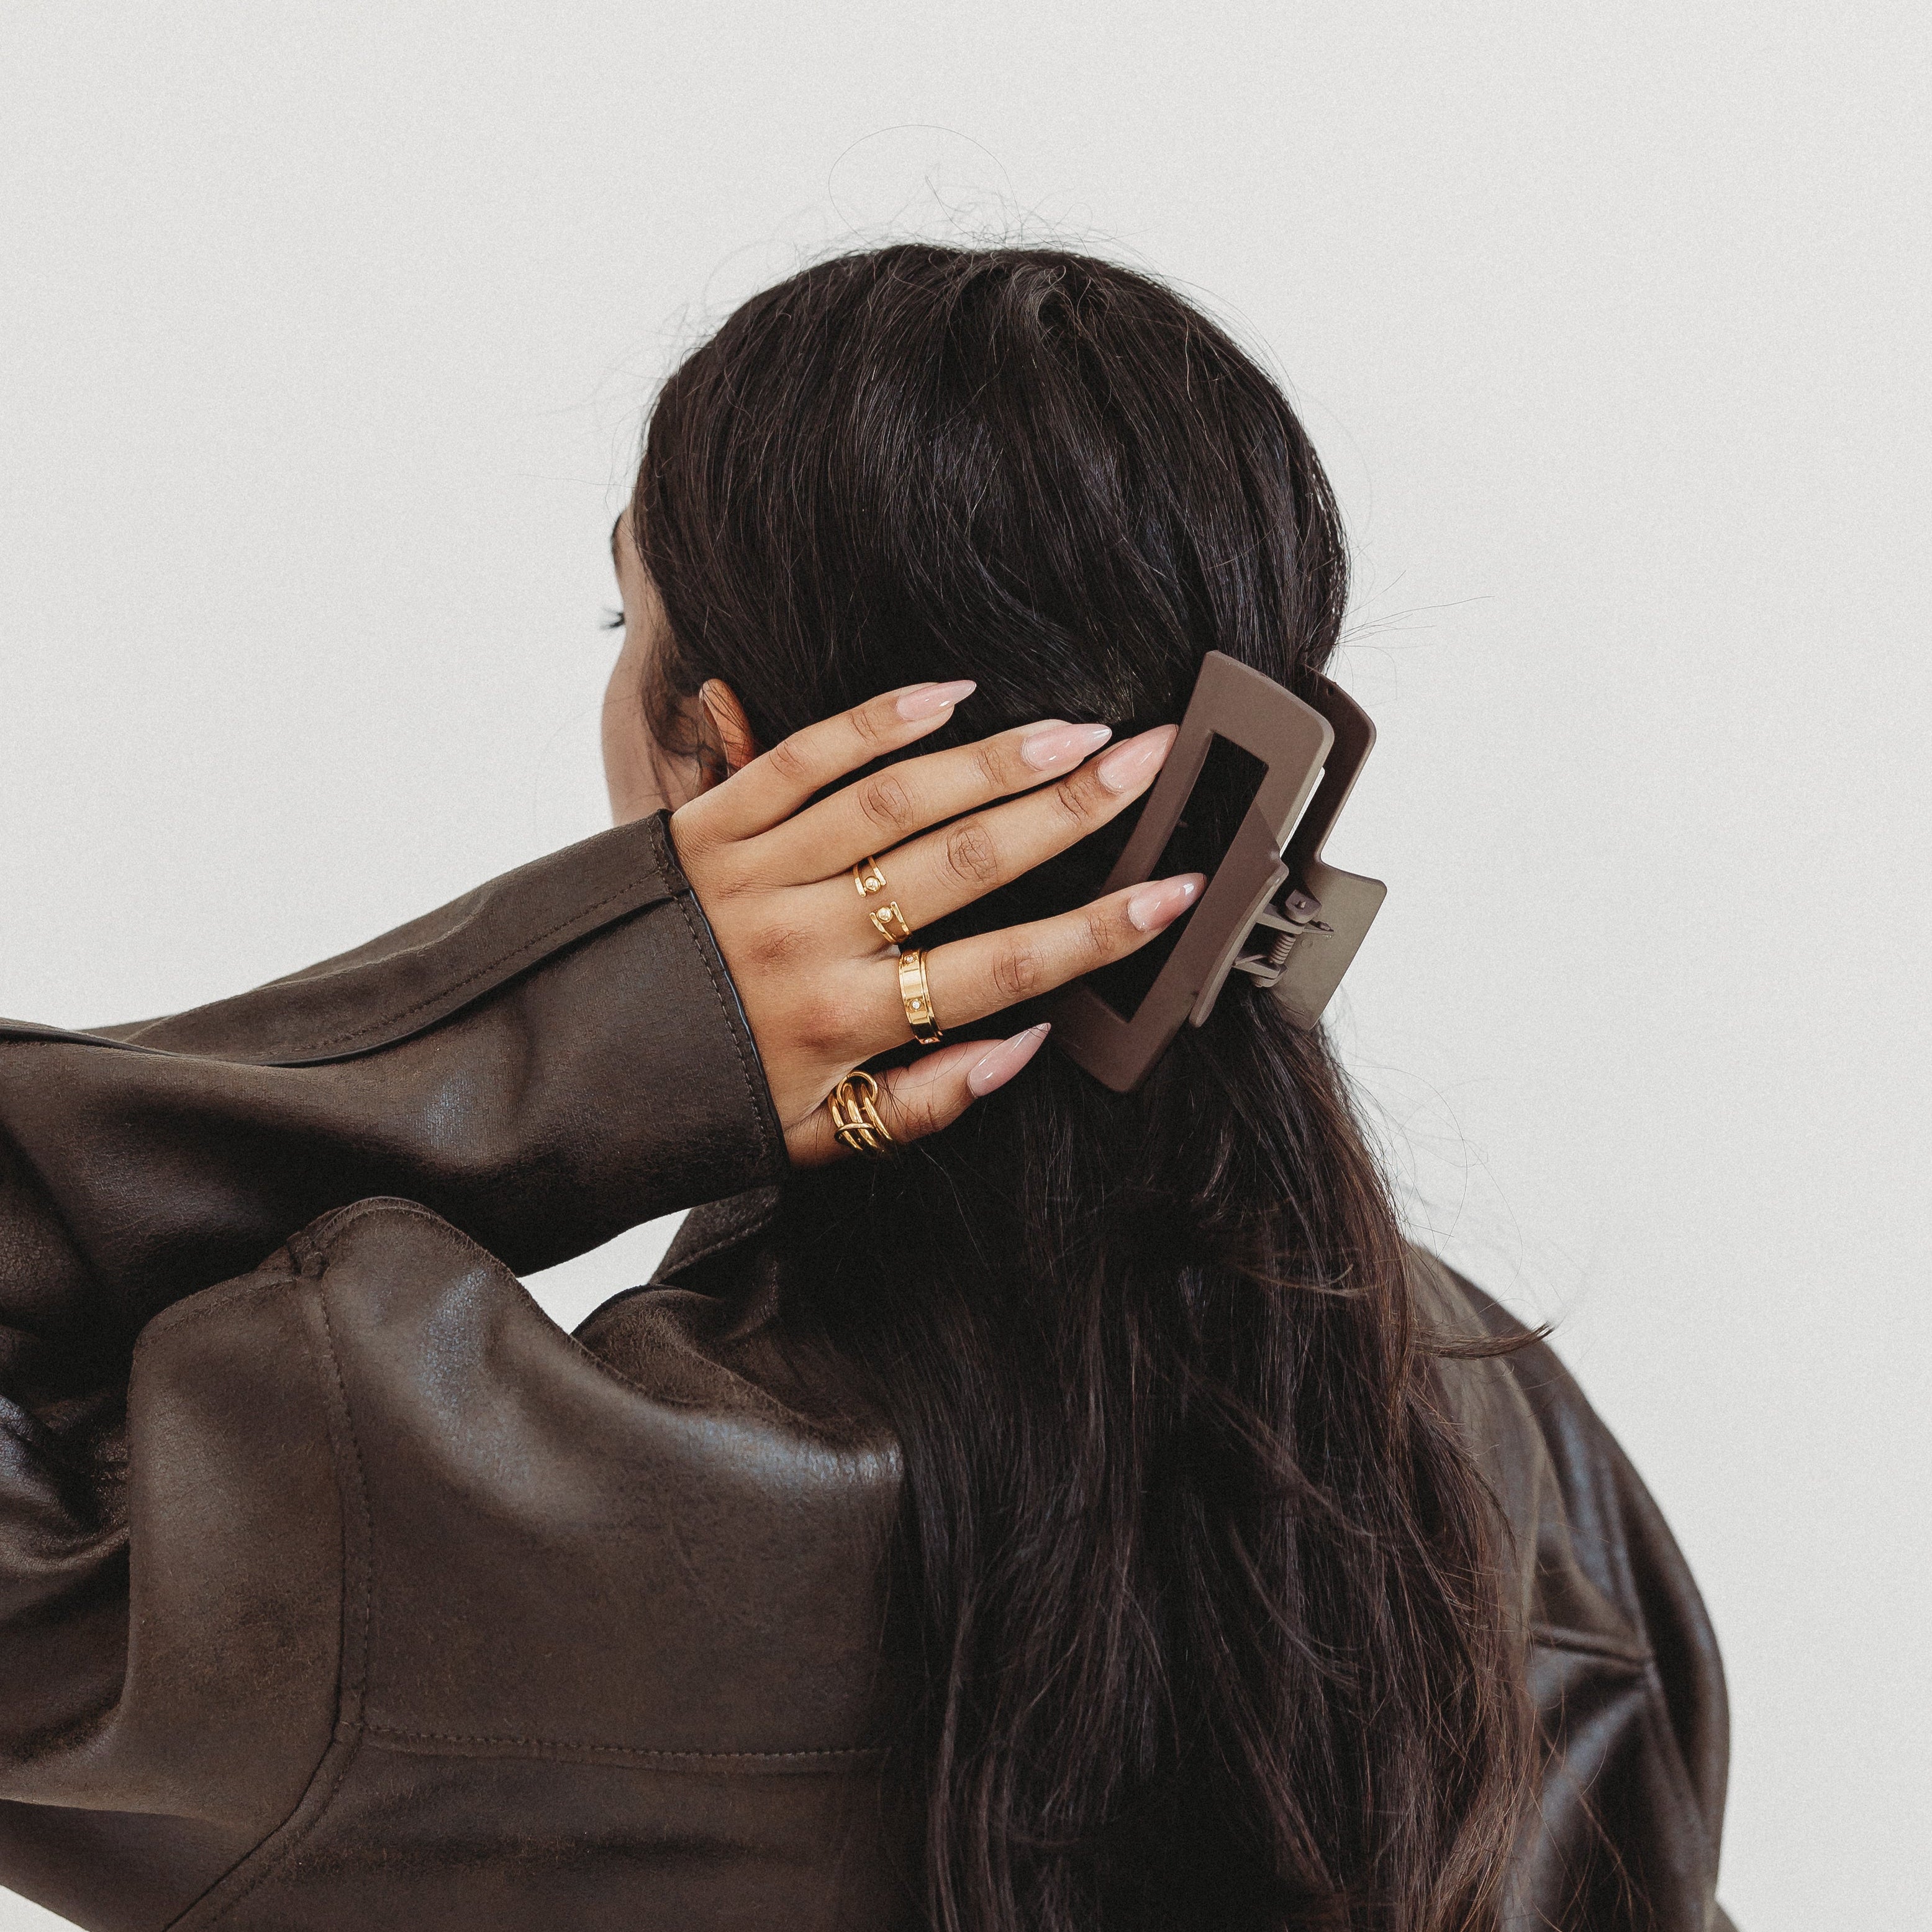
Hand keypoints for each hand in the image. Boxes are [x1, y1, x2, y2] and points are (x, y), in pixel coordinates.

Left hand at [669, 681, 1199, 1164]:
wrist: (546, 1075)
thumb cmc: (695, 1104)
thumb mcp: (812, 1140)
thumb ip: (923, 1103)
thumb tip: (1025, 1046)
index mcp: (840, 1026)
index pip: (999, 970)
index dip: (1097, 933)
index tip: (1174, 891)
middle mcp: (805, 942)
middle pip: (966, 865)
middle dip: (1073, 811)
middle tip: (1151, 762)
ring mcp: (753, 874)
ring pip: (897, 800)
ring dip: (996, 759)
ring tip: (1076, 730)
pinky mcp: (702, 824)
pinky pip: (798, 759)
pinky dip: (874, 721)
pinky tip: (949, 694)